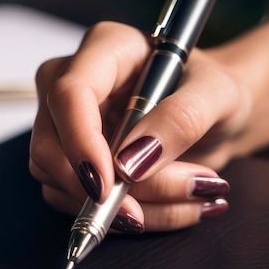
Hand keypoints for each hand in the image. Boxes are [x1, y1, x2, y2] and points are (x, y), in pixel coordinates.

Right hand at [29, 20, 251, 231]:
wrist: (216, 117)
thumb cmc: (214, 93)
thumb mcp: (219, 95)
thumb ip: (182, 118)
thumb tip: (131, 163)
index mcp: (105, 50)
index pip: (69, 94)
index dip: (81, 143)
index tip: (109, 187)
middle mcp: (74, 87)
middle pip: (50, 147)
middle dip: (100, 191)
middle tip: (153, 210)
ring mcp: (67, 129)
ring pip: (63, 184)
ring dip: (124, 209)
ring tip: (189, 199)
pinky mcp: (73, 165)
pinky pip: (80, 204)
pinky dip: (125, 218)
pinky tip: (173, 208)